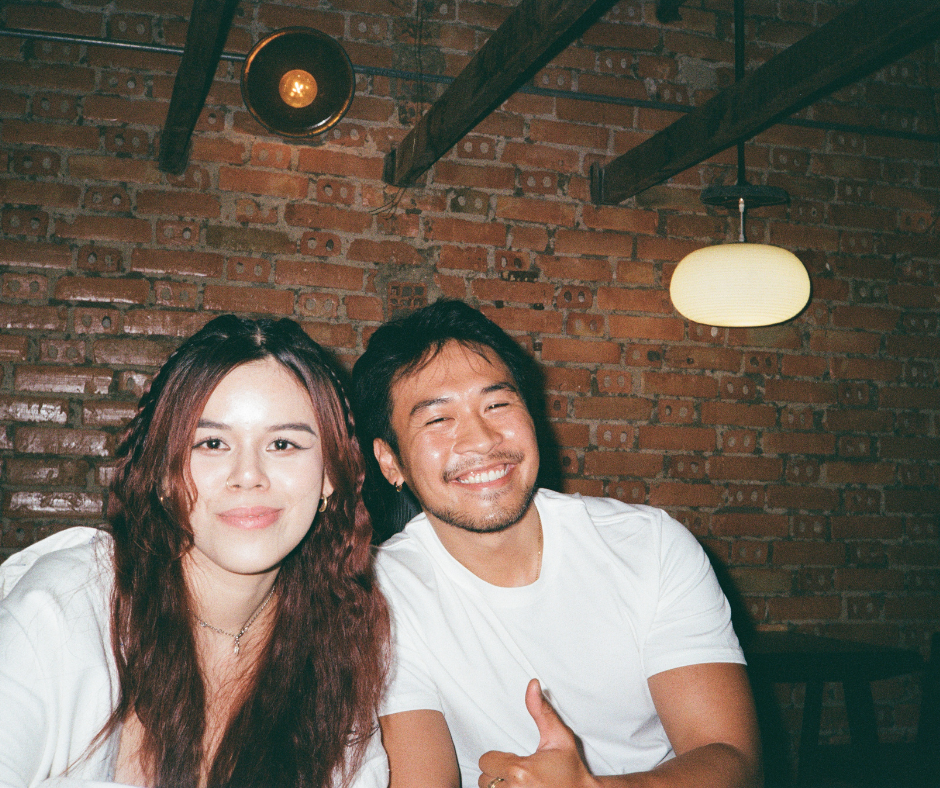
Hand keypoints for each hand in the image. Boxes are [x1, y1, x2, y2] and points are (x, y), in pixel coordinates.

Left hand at [478, 679, 596, 787]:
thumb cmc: (570, 769)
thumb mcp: (559, 737)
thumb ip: (541, 711)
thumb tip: (532, 684)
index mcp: (520, 771)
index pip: (485, 761)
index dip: (498, 759)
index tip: (514, 761)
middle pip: (484, 779)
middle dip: (498, 774)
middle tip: (517, 774)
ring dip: (499, 787)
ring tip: (518, 784)